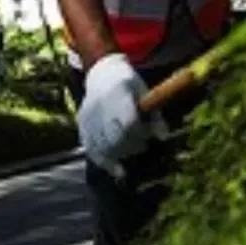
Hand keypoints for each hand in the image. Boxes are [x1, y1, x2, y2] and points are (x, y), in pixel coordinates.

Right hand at [76, 53, 166, 179]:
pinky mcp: (82, 125)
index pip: (128, 122)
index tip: (148, 135)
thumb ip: (154, 115)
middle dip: (132, 146)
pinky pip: (91, 149)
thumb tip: (163, 137)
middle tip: (142, 145)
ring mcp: (88, 116)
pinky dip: (105, 161)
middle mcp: (99, 105)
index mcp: (117, 92)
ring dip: (120, 155)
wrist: (102, 75)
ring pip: (103, 146)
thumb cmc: (129, 85)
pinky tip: (117, 170)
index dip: (141, 134)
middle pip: (115, 137)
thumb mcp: (146, 93)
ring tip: (131, 150)